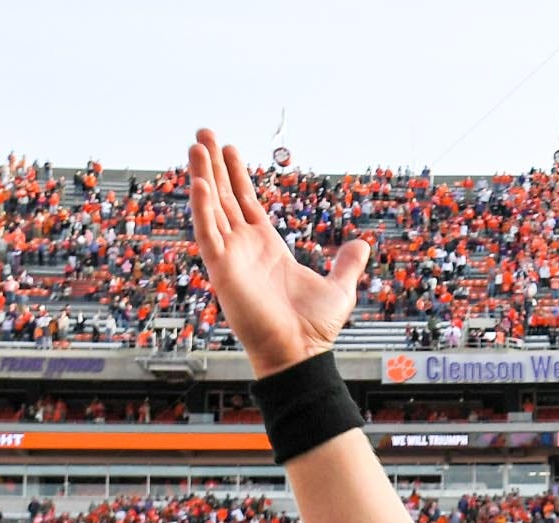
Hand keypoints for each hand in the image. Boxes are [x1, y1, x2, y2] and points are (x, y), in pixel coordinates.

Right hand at [186, 130, 370, 377]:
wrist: (300, 353)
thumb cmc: (315, 329)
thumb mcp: (340, 287)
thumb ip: (348, 263)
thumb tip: (362, 244)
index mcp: (268, 248)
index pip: (246, 203)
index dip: (237, 175)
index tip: (227, 149)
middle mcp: (245, 249)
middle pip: (224, 197)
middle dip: (214, 165)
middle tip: (203, 134)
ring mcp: (232, 257)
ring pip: (211, 208)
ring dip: (202, 176)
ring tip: (195, 145)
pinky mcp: (223, 270)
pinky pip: (207, 233)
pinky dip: (201, 208)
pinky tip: (199, 182)